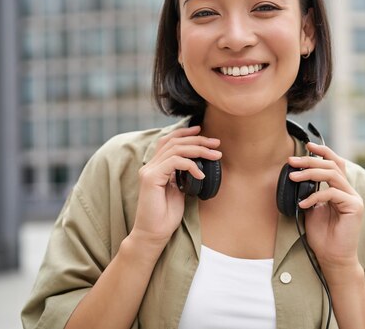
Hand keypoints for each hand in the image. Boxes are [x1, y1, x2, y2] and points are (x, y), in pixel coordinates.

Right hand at [133, 126, 221, 245]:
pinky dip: (191, 165)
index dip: (185, 133)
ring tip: (215, 155)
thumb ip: (183, 176)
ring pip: (176, 149)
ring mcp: (149, 171)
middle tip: (216, 143)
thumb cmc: (166, 216)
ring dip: (199, 150)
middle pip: (174, 141)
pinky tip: (201, 175)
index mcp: (155, 167)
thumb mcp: (179, 191)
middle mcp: (150, 166)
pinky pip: (175, 162)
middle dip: (198, 139)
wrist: (154, 234)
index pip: (168, 141)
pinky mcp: (151, 178)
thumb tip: (198, 165)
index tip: (202, 130)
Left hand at [287, 142, 363, 269]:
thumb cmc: (322, 235)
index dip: (323, 152)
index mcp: (340, 189)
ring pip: (332, 175)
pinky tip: (303, 204)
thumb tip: (297, 176)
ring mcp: (354, 198)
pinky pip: (332, 193)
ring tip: (293, 178)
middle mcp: (349, 191)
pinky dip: (315, 196)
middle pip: (332, 165)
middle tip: (291, 161)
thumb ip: (309, 191)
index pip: (335, 163)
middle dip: (310, 160)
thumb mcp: (311, 208)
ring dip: (310, 173)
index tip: (307, 145)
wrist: (331, 258)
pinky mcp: (355, 207)